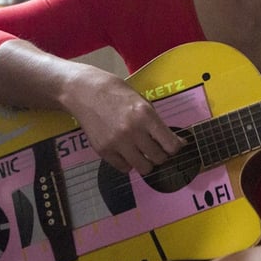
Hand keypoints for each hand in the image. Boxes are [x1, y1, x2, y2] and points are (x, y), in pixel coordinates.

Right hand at [60, 67, 185, 175]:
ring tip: (143, 153)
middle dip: (161, 155)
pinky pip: (124, 168)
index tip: (175, 146)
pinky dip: (128, 163)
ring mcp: (117, 143)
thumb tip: (173, 141)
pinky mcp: (103, 151)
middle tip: (157, 149)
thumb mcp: (141, 101)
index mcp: (145, 115)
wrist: (84, 92)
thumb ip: (155, 122)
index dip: (176, 147)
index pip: (170, 144)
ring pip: (143, 167)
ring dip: (146, 162)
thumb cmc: (115, 92)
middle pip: (158, 158)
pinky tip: (126, 152)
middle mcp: (132, 131)